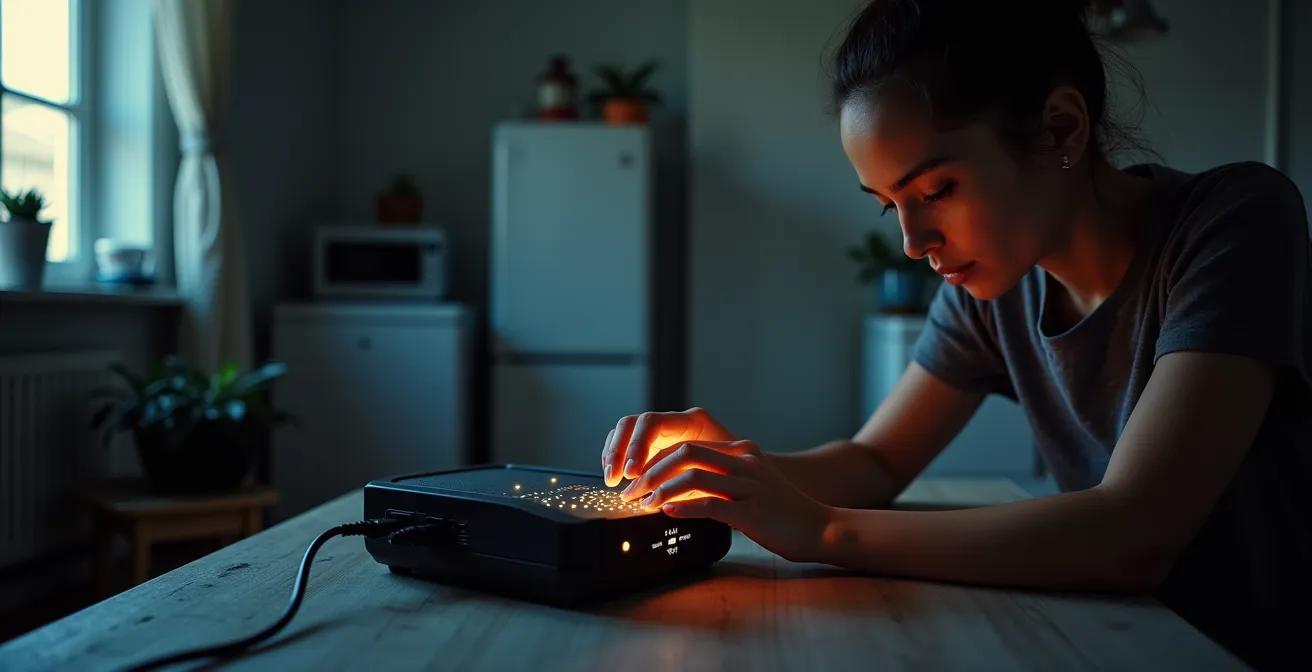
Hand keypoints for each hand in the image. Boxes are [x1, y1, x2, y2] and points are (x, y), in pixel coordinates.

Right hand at [601, 407, 735, 486]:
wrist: (752, 475)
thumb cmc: (741, 475)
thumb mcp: (721, 476)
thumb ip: (698, 481)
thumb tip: (669, 498)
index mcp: (693, 422)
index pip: (652, 423)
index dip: (637, 447)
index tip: (634, 473)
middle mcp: (674, 423)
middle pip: (633, 424)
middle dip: (618, 450)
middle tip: (616, 478)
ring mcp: (662, 433)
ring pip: (625, 431)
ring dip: (613, 454)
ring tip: (612, 479)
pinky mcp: (655, 446)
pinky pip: (626, 444)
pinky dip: (617, 458)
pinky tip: (616, 476)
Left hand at [617, 439, 833, 562]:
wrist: (820, 528)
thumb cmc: (781, 512)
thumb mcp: (749, 485)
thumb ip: (720, 480)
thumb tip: (678, 489)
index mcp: (741, 452)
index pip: (689, 445)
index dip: (657, 459)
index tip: (638, 477)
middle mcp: (745, 462)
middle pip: (685, 453)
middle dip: (651, 471)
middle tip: (632, 490)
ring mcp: (749, 484)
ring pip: (692, 476)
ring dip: (660, 489)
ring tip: (643, 504)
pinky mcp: (752, 510)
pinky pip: (709, 504)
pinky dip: (683, 507)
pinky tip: (667, 513)